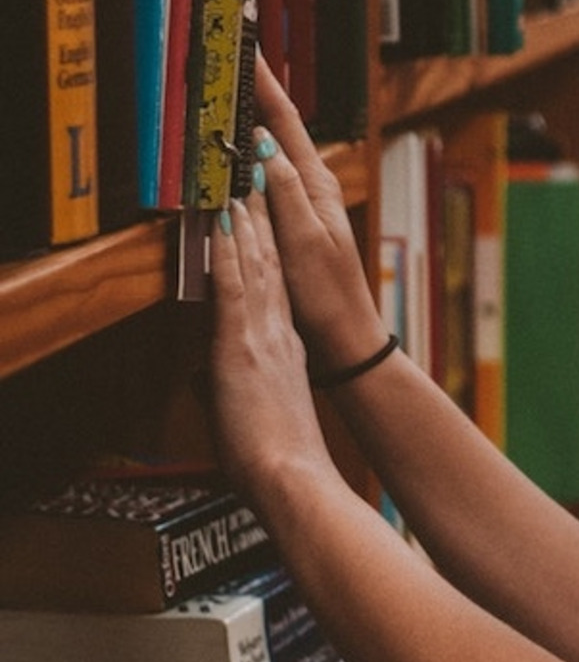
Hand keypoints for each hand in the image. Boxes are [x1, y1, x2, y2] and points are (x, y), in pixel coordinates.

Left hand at [207, 195, 332, 499]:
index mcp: (286, 356)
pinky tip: (225, 220)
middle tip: (257, 180)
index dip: (269, 253)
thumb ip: (224, 393)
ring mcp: (262, 337)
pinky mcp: (241, 345)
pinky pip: (235, 285)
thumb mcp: (249, 418)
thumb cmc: (278, 466)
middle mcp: (278, 337)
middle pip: (270, 267)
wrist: (293, 481)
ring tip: (243, 182)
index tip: (262, 220)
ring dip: (248, 222)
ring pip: (256, 265)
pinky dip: (230, 250)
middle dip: (262, 222)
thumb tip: (202, 386)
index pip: (274, 292)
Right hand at [250, 60, 389, 373]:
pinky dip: (246, 155)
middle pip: (276, 126)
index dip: (263, 80)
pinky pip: (262, 177)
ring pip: (267, 149)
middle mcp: (311, 187)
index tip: (245, 43)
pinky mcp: (291, 223)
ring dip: (247, 118)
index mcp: (317, 184)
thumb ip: (283, 191)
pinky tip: (231, 150)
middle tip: (226, 51)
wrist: (344, 340)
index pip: (284, 120)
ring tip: (223, 86)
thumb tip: (262, 144)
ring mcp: (302, 204)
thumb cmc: (327, 295)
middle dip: (252, 88)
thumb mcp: (303, 239)